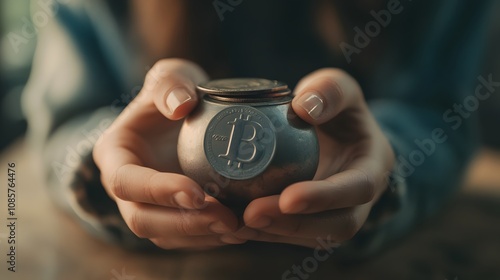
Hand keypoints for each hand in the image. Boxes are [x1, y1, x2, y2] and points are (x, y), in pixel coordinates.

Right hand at [93, 59, 243, 248]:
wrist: (183, 113)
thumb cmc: (173, 93)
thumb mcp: (171, 76)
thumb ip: (170, 84)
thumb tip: (181, 105)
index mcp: (115, 153)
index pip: (126, 181)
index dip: (158, 191)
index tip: (196, 192)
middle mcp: (125, 187)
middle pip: (142, 219)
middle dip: (184, 223)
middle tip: (227, 219)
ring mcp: (146, 204)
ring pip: (164, 235)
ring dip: (201, 236)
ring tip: (239, 228)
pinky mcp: (169, 216)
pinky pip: (184, 238)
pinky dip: (210, 238)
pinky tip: (240, 230)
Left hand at [235, 68, 395, 247]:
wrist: (334, 133)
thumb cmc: (337, 109)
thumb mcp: (341, 88)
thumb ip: (329, 91)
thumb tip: (303, 108)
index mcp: (372, 167)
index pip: (358, 189)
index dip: (325, 197)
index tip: (289, 198)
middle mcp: (357, 200)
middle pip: (335, 226)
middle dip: (293, 224)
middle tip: (251, 215)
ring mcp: (334, 215)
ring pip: (309, 237)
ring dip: (271, 232)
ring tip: (234, 223)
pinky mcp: (311, 222)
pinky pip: (290, 234)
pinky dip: (261, 232)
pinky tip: (231, 223)